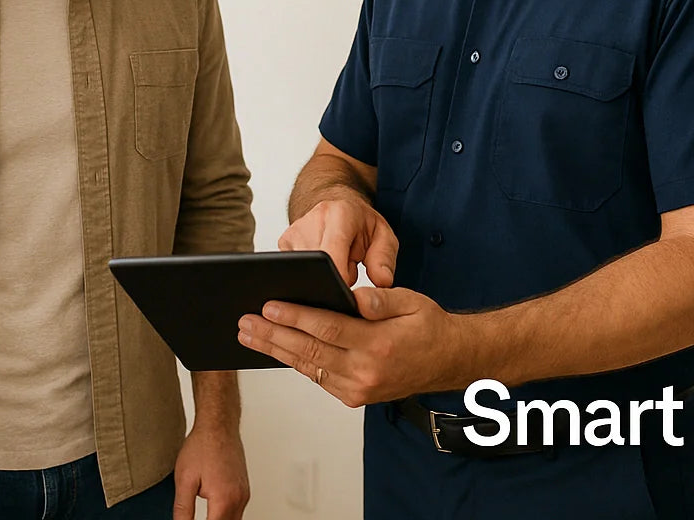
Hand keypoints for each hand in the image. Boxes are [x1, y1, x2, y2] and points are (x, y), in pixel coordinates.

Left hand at [172, 419, 248, 519]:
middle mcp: (239, 498)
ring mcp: (244, 493)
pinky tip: (214, 513)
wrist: (218, 424)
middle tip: (193, 518)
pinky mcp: (244, 488)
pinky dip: (226, 516)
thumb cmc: (202, 446)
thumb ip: (183, 510)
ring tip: (205, 516)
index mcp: (224, 500)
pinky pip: (238, 511)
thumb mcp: (184, 481)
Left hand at [238, 286, 475, 406]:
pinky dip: (295, 363)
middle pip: (309, 350)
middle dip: (273, 335)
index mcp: (379, 344)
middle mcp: (366, 371)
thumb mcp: (410, 301)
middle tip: (245, 322)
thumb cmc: (428, 326)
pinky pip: (318, 378)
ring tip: (249, 336)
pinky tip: (276, 349)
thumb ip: (379, 299)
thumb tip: (350, 296)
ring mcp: (358, 389)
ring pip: (308, 367)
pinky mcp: (355, 397)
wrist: (448, 361)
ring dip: (276, 350)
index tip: (269, 306)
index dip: (295, 316)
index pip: (327, 328)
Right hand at [278, 195, 397, 287]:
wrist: (337, 205)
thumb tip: (382, 282)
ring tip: (336, 271)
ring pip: (302, 271)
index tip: (346, 295)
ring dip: (320, 279)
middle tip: (348, 279)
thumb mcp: (383, 235)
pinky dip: (309, 276)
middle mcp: (312, 220)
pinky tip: (321, 271)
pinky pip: (294, 271)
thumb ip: (384, 258)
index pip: (332, 251)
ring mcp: (294, 232)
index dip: (338, 276)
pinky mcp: (284, 244)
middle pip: (314, 265)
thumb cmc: (360, 223)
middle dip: (331, 282)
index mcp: (340, 214)